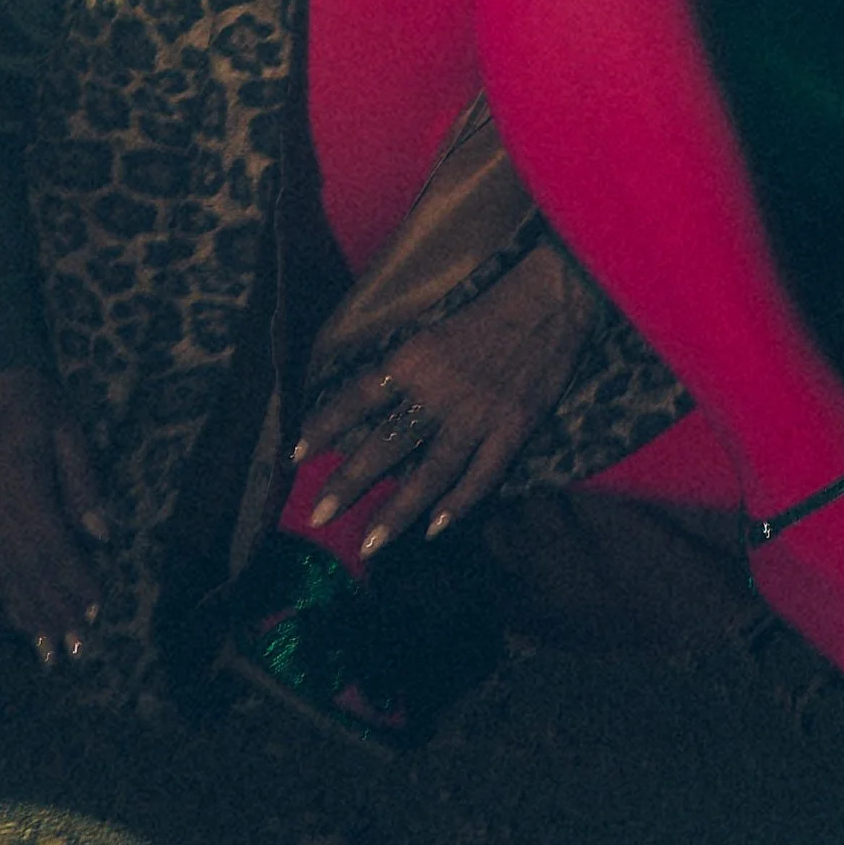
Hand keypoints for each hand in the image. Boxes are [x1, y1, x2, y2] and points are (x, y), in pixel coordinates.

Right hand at [0, 365, 110, 667]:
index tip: (98, 611)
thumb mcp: (66, 428)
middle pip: (24, 570)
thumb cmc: (26, 398)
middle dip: (52, 612)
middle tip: (75, 649)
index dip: (74, 582)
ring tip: (47, 648)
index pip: (51, 546)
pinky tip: (16, 614)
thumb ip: (82, 483)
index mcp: (19, 482)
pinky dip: (0, 593)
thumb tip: (102, 536)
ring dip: (25, 613)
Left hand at [293, 239, 598, 555]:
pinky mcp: (512, 429)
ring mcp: (477, 415)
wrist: (549, 300)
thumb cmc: (485, 309)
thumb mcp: (430, 330)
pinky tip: (435, 527)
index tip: (295, 454)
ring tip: (371, 544)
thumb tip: (368, 407)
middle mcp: (439, 391)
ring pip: (430, 472)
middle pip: (386, 444)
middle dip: (349, 482)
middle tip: (318, 514)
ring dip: (398, 511)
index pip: (357, 397)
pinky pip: (482, 476)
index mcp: (413, 359)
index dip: (325, 426)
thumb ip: (402, 369)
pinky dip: (459, 504)